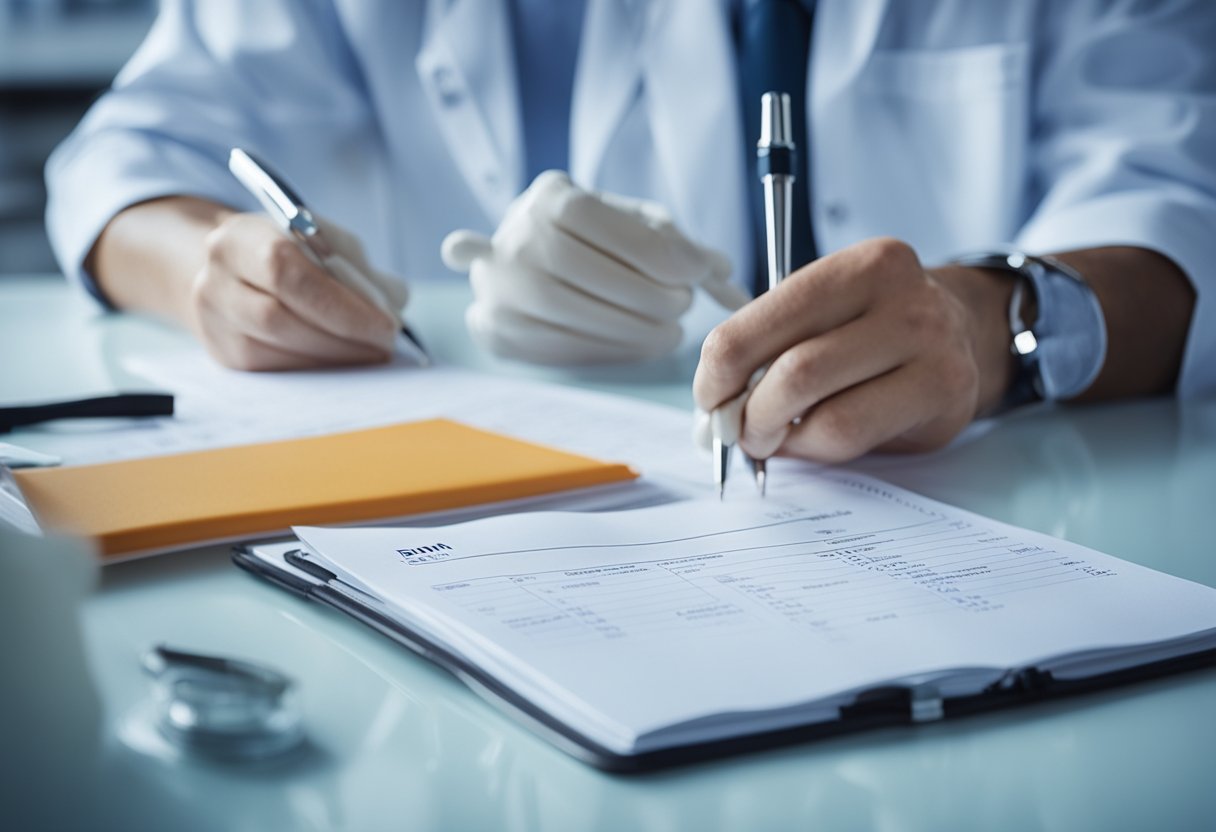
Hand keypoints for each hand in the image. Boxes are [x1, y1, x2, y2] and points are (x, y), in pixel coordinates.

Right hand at [191, 212, 407, 370]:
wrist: (235, 270)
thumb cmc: (293, 253)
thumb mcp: (325, 241)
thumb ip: (356, 266)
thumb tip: (391, 305)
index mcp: (241, 236)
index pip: (287, 272)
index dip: (339, 305)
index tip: (384, 325)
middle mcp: (215, 277)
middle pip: (278, 318)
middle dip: (341, 337)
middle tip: (384, 346)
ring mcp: (213, 319)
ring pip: (276, 348)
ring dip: (333, 356)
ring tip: (371, 353)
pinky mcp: (224, 352)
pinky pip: (274, 368)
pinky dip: (316, 367)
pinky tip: (342, 360)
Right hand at [441, 170, 749, 364]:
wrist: (515, 262)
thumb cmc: (587, 239)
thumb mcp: (629, 223)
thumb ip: (677, 243)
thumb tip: (727, 271)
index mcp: (552, 197)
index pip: (616, 231)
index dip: (667, 258)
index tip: (698, 274)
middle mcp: (516, 237)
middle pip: (595, 275)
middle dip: (652, 297)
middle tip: (682, 307)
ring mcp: (497, 286)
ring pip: (576, 315)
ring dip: (634, 330)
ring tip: (667, 331)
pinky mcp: (495, 329)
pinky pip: (560, 346)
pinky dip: (607, 350)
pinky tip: (636, 345)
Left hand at [693, 237, 1016, 463]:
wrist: (964, 334)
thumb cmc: (870, 328)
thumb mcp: (822, 315)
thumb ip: (767, 349)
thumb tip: (712, 412)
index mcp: (861, 264)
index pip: (762, 321)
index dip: (719, 369)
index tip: (707, 396)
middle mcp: (903, 297)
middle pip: (795, 371)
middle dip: (748, 414)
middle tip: (734, 430)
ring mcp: (933, 346)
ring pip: (826, 413)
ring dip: (779, 436)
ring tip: (768, 437)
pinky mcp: (945, 393)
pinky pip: (853, 435)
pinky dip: (813, 447)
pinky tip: (808, 439)